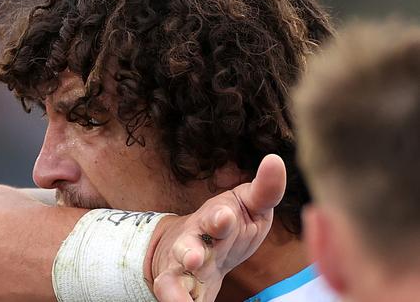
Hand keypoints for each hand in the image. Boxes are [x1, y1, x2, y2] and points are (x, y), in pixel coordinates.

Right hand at [150, 154, 286, 301]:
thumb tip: (275, 159)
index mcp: (215, 222)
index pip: (216, 218)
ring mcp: (182, 270)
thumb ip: (264, 189)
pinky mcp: (178, 290)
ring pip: (172, 278)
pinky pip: (173, 299)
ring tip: (181, 299)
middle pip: (186, 247)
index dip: (220, 218)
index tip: (225, 217)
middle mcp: (193, 244)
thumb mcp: (248, 205)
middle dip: (188, 251)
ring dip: (175, 289)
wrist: (190, 250)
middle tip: (192, 257)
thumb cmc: (227, 226)